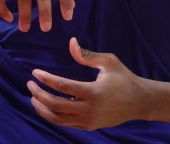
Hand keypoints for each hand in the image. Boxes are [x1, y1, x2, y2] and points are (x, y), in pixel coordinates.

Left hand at [27, 37, 144, 130]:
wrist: (139, 102)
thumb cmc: (124, 78)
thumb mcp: (109, 62)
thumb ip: (88, 55)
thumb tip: (70, 42)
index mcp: (93, 92)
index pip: (62, 86)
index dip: (46, 79)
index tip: (34, 72)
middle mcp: (89, 109)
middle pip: (55, 105)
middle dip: (38, 94)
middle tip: (30, 84)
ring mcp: (88, 120)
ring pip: (57, 118)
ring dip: (41, 108)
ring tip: (33, 97)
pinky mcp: (88, 126)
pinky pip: (65, 123)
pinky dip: (52, 115)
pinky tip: (46, 105)